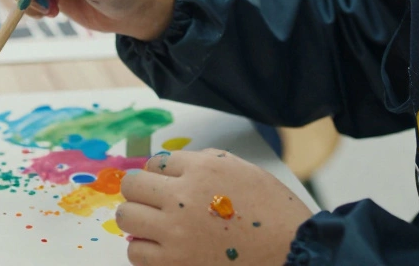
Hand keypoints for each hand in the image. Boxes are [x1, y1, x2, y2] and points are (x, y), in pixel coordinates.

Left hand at [117, 149, 313, 265]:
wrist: (291, 252)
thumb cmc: (274, 213)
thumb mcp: (244, 171)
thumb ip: (206, 163)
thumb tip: (172, 165)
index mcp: (203, 169)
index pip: (156, 162)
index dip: (162, 175)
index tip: (170, 186)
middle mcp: (183, 196)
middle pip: (133, 185)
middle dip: (142, 192)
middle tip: (155, 203)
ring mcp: (175, 231)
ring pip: (127, 217)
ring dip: (138, 219)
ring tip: (156, 226)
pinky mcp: (174, 263)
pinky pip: (136, 252)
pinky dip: (145, 250)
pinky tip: (163, 249)